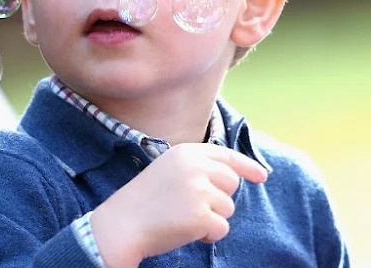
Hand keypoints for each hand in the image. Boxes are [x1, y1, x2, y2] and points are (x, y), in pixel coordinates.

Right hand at [90, 143, 266, 266]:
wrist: (123, 223)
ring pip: (228, 207)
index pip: (226, 155)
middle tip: (193, 204)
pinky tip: (187, 230)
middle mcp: (195, 166)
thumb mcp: (170, 169)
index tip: (262, 175)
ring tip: (184, 216)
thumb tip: (234, 176)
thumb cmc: (147, 199)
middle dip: (219, 197)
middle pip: (231, 182)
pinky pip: (222, 228)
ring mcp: (198, 189)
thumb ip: (198, 167)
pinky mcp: (201, 215)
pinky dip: (209, 234)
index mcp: (186, 151)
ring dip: (212, 217)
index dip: (247, 165)